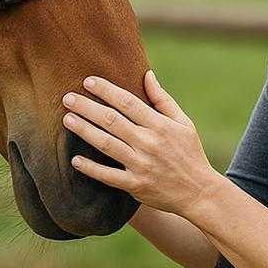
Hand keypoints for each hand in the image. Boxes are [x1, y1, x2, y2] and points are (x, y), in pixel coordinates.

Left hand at [61, 70, 223, 219]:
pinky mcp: (136, 185)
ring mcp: (141, 165)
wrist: (200, 192)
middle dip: (87, 107)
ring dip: (84, 131)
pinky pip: (108, 175)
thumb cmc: (190, 153)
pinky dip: (91, 168)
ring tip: (67, 120)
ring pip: (106, 144)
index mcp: (160, 126)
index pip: (128, 102)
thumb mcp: (184, 123)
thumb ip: (163, 100)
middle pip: (112, 120)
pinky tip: (75, 160)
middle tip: (67, 98)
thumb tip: (147, 74)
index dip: (106, 90)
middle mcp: (149, 143)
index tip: (88, 81)